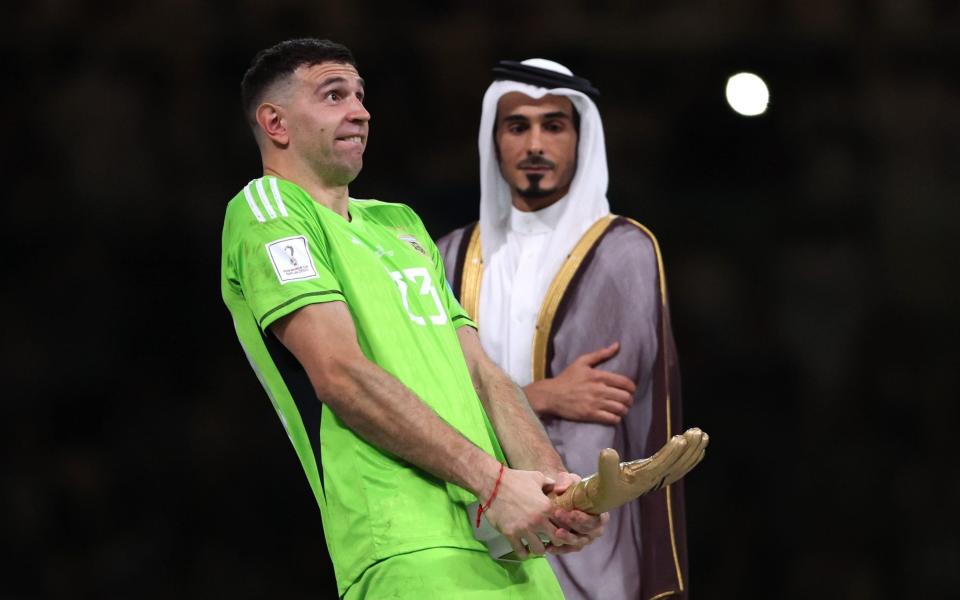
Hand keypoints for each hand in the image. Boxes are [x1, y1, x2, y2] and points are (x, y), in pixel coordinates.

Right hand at [481, 468, 566, 558]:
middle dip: (556, 542)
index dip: (566, 528)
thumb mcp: (537, 477)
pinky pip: (521, 552)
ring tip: (536, 544)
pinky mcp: (510, 534)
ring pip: (539, 550)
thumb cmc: (516, 479)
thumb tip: (558, 488)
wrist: (493, 483)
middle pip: (557, 540)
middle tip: (550, 540)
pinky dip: (524, 553)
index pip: (565, 524)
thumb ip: (550, 484)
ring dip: (539, 549)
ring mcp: (524, 529)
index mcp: (547, 507)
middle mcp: (538, 520)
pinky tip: (523, 548)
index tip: (561, 529)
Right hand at [524, 342, 636, 424]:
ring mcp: (595, 403)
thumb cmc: (567, 378)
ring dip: (624, 410)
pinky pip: (611, 419)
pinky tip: (614, 416)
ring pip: (620, 409)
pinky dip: (616, 418)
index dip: (632, 387)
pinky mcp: (590, 415)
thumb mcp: (582, 362)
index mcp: (598, 376)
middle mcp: (599, 390)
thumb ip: (601, 354)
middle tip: (627, 400)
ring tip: (622, 409)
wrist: (551, 395)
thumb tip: (617, 345)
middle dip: (629, 399)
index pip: (625, 383)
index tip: (631, 390)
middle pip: (625, 397)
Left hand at [542, 472, 607, 553]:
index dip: (585, 518)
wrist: (559, 497)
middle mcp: (595, 528)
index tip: (572, 512)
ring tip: (555, 533)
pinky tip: (549, 547)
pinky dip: (559, 549)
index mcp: (599, 513)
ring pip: (578, 542)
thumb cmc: (569, 488)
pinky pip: (568, 550)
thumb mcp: (569, 480)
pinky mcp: (574, 544)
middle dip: (573, 525)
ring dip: (567, 538)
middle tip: (558, 515)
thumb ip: (566, 480)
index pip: (597, 519)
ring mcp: (585, 537)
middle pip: (587, 531)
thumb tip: (560, 489)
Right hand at [553, 428, 708, 514]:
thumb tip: (607, 451)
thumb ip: (605, 466)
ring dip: (692, 451)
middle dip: (688, 449)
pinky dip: (689, 458)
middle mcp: (653, 481)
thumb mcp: (601, 478)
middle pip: (676, 465)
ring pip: (680, 466)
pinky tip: (698, 448)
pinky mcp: (657, 475)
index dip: (670, 454)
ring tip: (702, 435)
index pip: (659, 466)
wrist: (602, 500)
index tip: (680, 439)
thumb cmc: (601, 489)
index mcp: (641, 481)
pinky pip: (678, 467)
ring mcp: (657, 479)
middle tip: (698, 432)